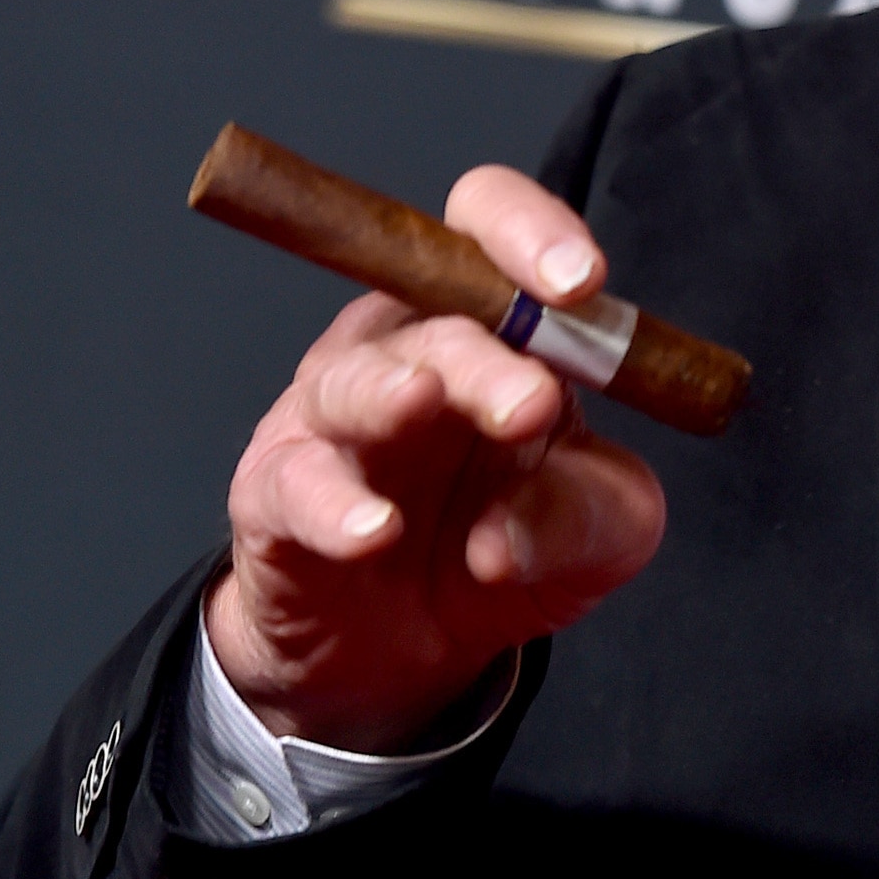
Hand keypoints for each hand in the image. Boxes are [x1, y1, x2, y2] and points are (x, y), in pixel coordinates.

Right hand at [205, 166, 667, 752]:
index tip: (581, 282)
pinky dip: (334, 505)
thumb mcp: (602, 534)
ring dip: (391, 392)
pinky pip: (294, 483)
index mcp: (496, 327)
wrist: (413, 649)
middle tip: (531, 404)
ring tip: (421, 404)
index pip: (492, 229)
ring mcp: (333, 417)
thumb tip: (519, 527)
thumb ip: (593, 511)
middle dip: (485, 354)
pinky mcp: (276, 492)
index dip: (531, 234)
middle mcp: (408, 351)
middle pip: (432, 313)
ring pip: (351, 380)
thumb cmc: (516, 547)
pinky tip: (373, 531)